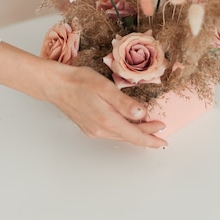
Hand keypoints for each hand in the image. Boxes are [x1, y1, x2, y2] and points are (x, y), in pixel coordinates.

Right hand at [0, 42, 167, 148]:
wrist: (55, 84)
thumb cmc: (79, 81)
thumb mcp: (105, 87)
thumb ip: (124, 103)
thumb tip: (142, 114)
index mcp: (107, 121)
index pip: (135, 135)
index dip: (151, 138)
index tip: (164, 137)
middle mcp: (101, 130)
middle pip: (129, 136)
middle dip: (146, 133)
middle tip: (160, 127)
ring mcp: (93, 130)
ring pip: (120, 135)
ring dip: (135, 131)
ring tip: (148, 125)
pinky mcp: (89, 127)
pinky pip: (111, 132)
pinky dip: (123, 129)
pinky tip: (127, 122)